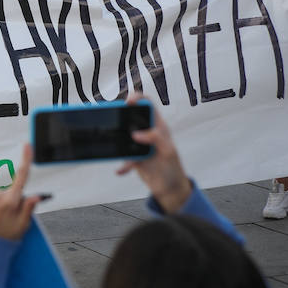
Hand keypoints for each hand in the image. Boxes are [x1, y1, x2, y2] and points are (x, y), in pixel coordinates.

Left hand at [0, 145, 41, 240]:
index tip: (27, 146)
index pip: (21, 177)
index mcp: (11, 202)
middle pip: (9, 190)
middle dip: (10, 200)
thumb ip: (28, 208)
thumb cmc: (3, 238)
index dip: (26, 160)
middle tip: (5, 218)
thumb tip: (36, 196)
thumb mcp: (22, 226)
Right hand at [117, 93, 191, 213]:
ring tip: (114, 145)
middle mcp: (147, 133)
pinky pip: (123, 157)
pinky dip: (121, 164)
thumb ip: (156, 138)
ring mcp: (139, 144)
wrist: (169, 189)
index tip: (128, 102)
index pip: (148, 105)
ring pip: (123, 135)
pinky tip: (121, 170)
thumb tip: (136, 134)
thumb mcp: (168, 151)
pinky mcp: (133, 157)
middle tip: (114, 119)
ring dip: (118, 141)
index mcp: (158, 127)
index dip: (138, 99)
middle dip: (121, 116)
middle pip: (131, 116)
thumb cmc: (173, 168)